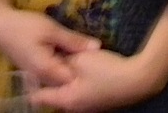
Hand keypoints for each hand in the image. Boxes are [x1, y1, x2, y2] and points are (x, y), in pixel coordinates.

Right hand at [0, 6, 101, 89]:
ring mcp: (35, 74)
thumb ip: (74, 41)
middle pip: (65, 79)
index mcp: (47, 70)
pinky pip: (50, 70)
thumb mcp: (52, 30)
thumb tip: (98, 48)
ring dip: (69, 64)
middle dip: (78, 69)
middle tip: (92, 55)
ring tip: (82, 52)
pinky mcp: (33, 67)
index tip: (96, 59)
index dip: (85, 70)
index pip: (72, 79)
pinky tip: (66, 52)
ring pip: (58, 75)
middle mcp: (41, 77)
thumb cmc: (24, 26)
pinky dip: (60, 62)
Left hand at [33, 0, 167, 111]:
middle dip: (49, 78)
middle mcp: (73, 108)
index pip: (36, 97)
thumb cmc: (107, 71)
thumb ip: (63, 60)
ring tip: (67, 61)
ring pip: (66, 92)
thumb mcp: (81, 59)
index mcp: (65, 100)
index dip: (31, 82)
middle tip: (50, 59)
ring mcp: (86, 107)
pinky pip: (78, 92)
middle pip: (52, 94)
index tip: (30, 66)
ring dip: (64, 79)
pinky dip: (76, 81)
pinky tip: (83, 69)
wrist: (138, 80)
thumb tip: (52, 60)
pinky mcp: (96, 102)